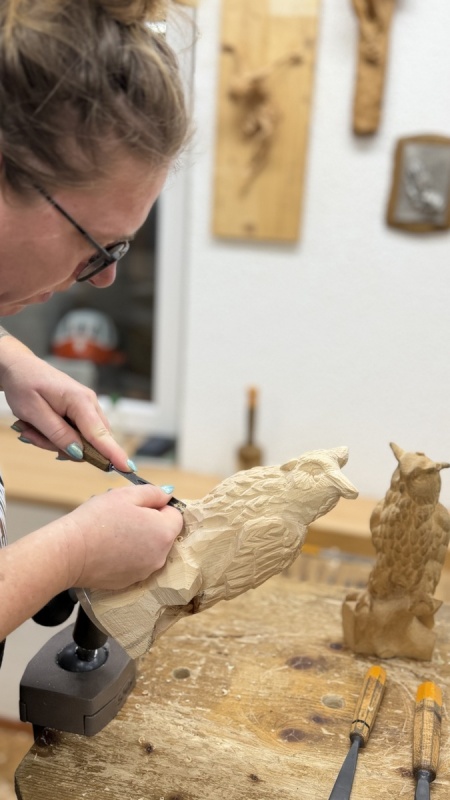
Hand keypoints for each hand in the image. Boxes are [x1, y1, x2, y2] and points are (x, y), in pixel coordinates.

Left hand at [0, 334, 133, 471]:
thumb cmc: (25, 383)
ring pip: (80, 440)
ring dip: (53, 441)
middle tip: (31, 435)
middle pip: (89, 442)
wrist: (19, 367)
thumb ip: (58, 434)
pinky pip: (75, 434)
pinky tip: (38, 426)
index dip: (113, 453)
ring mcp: (86, 407)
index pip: (99, 434)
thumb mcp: (34, 412)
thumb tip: (79, 453)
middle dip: (62, 447)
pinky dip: (55, 435)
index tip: (128, 468)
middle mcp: (89, 403)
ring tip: (30, 427)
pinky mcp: (80, 411)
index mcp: (80, 401)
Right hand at [63, 485, 183, 589]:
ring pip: (149, 548)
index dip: (157, 506)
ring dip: (138, 539)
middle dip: (148, 523)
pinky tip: (108, 548)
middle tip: (122, 516)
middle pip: (163, 533)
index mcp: (164, 533)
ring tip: (113, 532)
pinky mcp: (129, 582)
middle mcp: (160, 556)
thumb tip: (168, 495)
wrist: (70, 552)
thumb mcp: (127, 494)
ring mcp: (145, 572)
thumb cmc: (98, 520)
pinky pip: (135, 563)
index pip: (175, 515)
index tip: (137, 506)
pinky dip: (126, 555)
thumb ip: (154, 493)